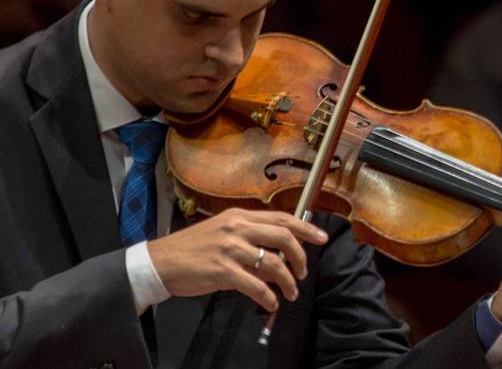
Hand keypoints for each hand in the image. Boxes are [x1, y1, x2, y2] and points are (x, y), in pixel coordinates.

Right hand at [147, 208, 328, 311]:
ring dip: (288, 282)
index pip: (281, 218)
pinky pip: (256, 285)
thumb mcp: (222, 232)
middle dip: (301, 256)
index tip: (321, 238)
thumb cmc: (192, 248)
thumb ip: (249, 236)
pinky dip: (269, 297)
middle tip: (303, 272)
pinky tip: (271, 303)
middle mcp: (237, 228)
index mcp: (239, 216)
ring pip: (274, 263)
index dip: (305, 228)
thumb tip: (277, 252)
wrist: (162, 261)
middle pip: (283, 236)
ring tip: (291, 292)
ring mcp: (230, 249)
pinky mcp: (223, 270)